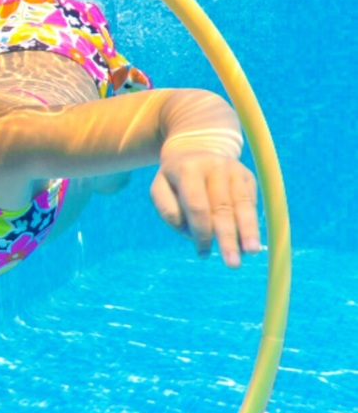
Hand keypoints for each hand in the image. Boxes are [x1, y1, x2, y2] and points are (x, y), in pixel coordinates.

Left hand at [151, 151, 260, 267]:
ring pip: (243, 204)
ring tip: (251, 252)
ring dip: (248, 231)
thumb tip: (191, 232)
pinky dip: (251, 222)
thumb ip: (168, 210)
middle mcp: (214, 167)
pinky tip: (250, 241)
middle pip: (223, 207)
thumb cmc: (175, 179)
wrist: (196, 148)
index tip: (203, 253)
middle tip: (232, 264)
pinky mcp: (247, 175)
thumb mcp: (160, 188)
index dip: (201, 232)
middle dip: (228, 237)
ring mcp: (234, 169)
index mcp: (188, 169)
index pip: (197, 206)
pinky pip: (251, 202)